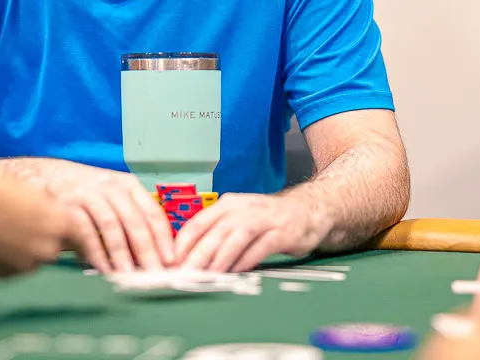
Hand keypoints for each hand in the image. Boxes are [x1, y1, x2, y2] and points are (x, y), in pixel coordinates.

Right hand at [0, 170, 78, 276]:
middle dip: (42, 240)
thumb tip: (53, 218)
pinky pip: (10, 268)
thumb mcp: (29, 191)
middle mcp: (48, 247)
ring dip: (22, 249)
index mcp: (59, 222)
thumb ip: (46, 209)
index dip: (82, 240)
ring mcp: (26, 264)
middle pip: (53, 248)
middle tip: (21, 224)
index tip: (85, 247)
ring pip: (31, 259)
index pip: (82, 236)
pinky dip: (3, 258)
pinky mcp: (5, 275)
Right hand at [39, 162, 174, 272]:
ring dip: (121, 254)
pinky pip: (85, 231)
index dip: (163, 238)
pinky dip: (95, 252)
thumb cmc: (80, 192)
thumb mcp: (108, 198)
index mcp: (126, 184)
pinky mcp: (66, 204)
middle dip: (146, 250)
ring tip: (127, 276)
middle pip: (134, 220)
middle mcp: (109, 186)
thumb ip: (126, 223)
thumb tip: (147, 258)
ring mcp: (87, 193)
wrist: (40, 175)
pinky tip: (101, 268)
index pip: (152, 211)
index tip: (170, 260)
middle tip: (152, 274)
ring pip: (111, 225)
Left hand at [175, 192, 323, 271]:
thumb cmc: (267, 220)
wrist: (308, 210)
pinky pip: (262, 246)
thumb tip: (187, 259)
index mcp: (228, 204)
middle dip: (197, 254)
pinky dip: (248, 259)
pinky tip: (238, 272)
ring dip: (220, 257)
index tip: (171, 262)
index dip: (183, 243)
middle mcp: (244, 208)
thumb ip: (217, 235)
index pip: (198, 222)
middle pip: (215, 231)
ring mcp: (264, 218)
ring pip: (236, 237)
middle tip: (185, 274)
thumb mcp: (238, 219)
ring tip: (208, 276)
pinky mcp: (283, 231)